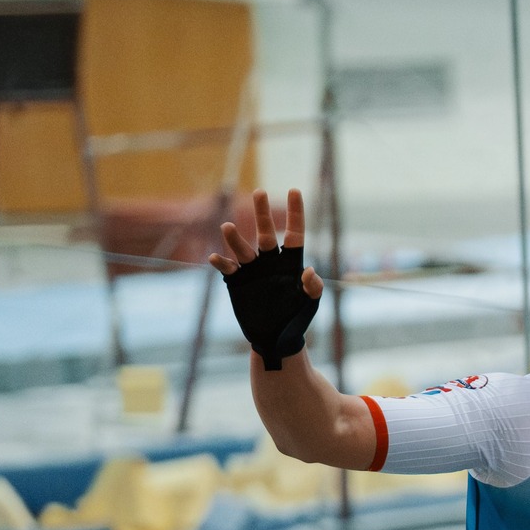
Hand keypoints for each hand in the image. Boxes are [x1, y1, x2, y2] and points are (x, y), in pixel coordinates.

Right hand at [209, 188, 323, 369]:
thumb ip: (313, 288)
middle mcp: (271, 262)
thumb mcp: (309, 304)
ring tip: (228, 227)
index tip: (294, 190)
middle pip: (266, 234)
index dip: (295, 213)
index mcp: (291, 263)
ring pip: (243, 249)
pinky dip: (222, 263)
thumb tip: (310, 271)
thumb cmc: (297, 318)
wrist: (277, 338)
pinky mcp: (237, 283)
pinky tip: (216, 258)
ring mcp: (252, 271)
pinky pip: (228, 269)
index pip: (294, 233)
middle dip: (262, 214)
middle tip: (259, 193)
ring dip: (235, 239)